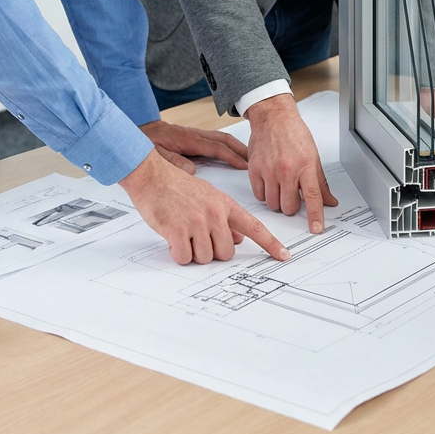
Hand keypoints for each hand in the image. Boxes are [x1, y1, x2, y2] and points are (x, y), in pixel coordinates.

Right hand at [120, 149, 288, 265]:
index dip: (270, 244)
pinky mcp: (176, 230)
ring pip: (204, 258)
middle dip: (212, 252)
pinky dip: (177, 254)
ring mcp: (196, 221)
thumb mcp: (208, 196)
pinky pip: (184, 258)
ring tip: (182, 233)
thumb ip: (225, 217)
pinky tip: (172, 239)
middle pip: (225, 253)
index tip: (283, 255)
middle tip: (197, 238)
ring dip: (192, 253)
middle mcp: (214, 213)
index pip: (254, 227)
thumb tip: (238, 239)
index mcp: (224, 204)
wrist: (150, 175)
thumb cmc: (176, 186)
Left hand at [140, 118, 247, 175]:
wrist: (143, 129)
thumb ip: (174, 162)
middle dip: (242, 149)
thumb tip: (191, 171)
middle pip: (225, 140)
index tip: (244, 165)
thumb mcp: (157, 155)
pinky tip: (234, 152)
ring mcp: (198, 134)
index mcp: (190, 140)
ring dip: (238, 146)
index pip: (216, 148)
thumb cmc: (149, 142)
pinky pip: (217, 139)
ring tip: (250, 157)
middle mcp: (197, 135)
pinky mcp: (196, 136)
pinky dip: (229, 144)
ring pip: (223, 138)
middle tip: (256, 160)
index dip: (232, 157)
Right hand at [245, 93, 337, 233]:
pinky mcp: (254, 170)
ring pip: (273, 204)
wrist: (273, 118)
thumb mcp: (313, 155)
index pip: (313, 196)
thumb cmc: (293, 133)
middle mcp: (287, 169)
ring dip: (278, 200)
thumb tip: (329, 201)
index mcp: (305, 165)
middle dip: (292, 205)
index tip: (316, 229)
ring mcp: (269, 170)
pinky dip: (264, 193)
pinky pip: (259, 195)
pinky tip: (269, 182)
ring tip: (280, 186)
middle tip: (293, 193)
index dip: (315, 215)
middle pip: (290, 207)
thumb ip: (321, 181)